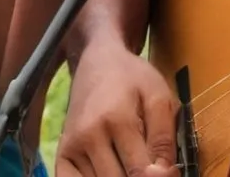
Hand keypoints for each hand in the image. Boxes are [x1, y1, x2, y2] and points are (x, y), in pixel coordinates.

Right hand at [56, 40, 177, 176]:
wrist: (98, 63)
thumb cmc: (133, 79)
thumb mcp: (159, 96)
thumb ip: (164, 137)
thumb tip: (164, 175)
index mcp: (116, 118)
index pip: (140, 173)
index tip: (167, 170)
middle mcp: (88, 135)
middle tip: (146, 163)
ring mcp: (72, 146)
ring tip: (128, 161)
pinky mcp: (62, 154)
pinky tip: (109, 170)